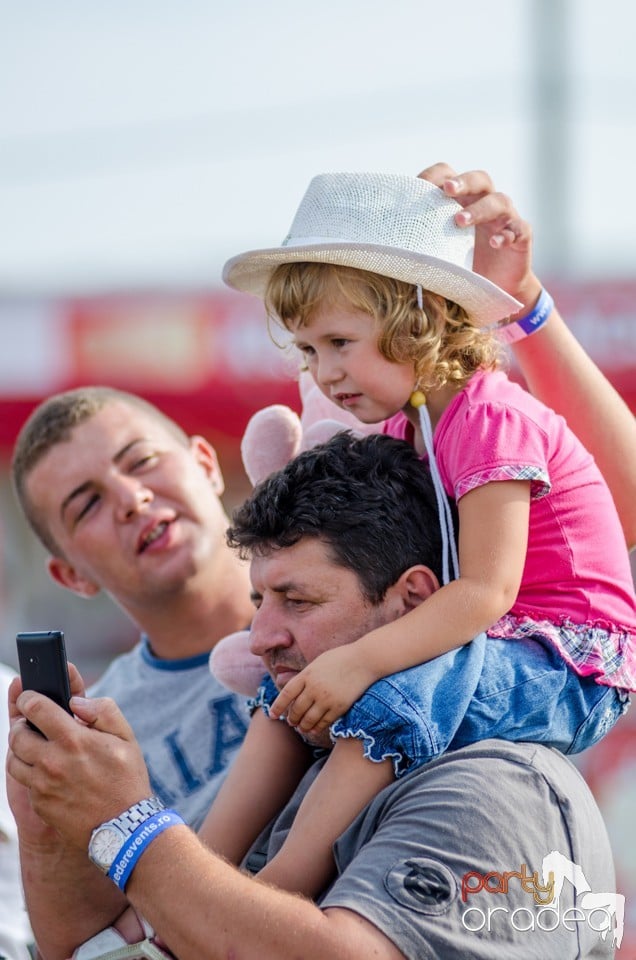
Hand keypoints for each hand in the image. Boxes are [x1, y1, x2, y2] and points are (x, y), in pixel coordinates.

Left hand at [7, 685, 151, 849]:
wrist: (124, 828)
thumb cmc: (127, 780)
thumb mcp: (126, 738)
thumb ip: (103, 711)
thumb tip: (76, 701)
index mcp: (73, 740)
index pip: (36, 709)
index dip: (28, 698)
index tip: (29, 696)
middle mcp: (52, 762)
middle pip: (17, 735)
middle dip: (21, 724)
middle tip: (30, 723)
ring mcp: (42, 786)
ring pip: (13, 760)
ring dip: (20, 749)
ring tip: (34, 747)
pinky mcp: (39, 804)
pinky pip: (25, 782)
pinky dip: (30, 773)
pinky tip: (47, 772)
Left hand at [269, 645, 374, 733]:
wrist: (364, 660)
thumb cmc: (341, 658)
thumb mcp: (318, 662)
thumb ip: (307, 676)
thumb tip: (296, 690)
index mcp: (307, 674)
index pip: (287, 694)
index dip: (278, 706)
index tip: (272, 715)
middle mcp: (314, 688)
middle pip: (296, 709)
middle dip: (292, 718)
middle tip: (291, 722)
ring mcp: (326, 698)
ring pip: (308, 719)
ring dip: (302, 726)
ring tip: (301, 728)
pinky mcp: (339, 707)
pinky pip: (324, 722)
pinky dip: (316, 728)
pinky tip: (313, 729)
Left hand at [418, 162, 541, 311]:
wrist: (494, 289)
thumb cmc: (461, 266)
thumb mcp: (439, 251)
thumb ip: (421, 240)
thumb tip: (381, 241)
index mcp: (462, 201)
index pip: (449, 176)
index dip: (435, 175)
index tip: (417, 184)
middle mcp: (485, 203)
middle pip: (479, 179)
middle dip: (462, 182)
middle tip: (446, 189)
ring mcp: (505, 218)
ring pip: (499, 200)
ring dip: (480, 209)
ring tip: (460, 221)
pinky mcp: (521, 237)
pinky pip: (519, 229)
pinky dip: (507, 234)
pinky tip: (495, 243)